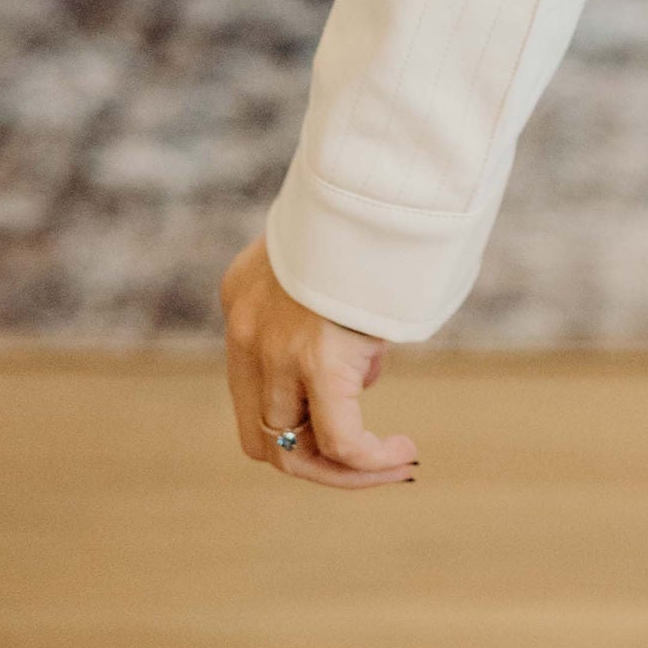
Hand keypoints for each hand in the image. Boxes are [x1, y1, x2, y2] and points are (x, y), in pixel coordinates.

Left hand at [220, 235, 416, 488]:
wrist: (378, 178)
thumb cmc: (370, 211)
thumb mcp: (331, 260)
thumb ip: (328, 310)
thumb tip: (360, 366)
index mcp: (244, 299)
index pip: (255, 389)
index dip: (299, 421)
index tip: (351, 420)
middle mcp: (246, 330)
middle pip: (261, 436)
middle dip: (315, 461)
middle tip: (369, 460)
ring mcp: (275, 349)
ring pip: (291, 451)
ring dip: (344, 469)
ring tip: (395, 460)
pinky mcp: (317, 359)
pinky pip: (340, 439)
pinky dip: (369, 461)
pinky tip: (403, 454)